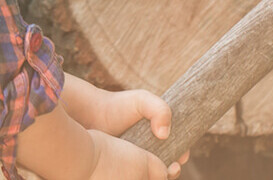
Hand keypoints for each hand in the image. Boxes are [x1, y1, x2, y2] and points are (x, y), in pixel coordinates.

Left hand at [63, 78, 189, 170]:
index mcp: (159, 132)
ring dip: (159, 176)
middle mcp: (150, 147)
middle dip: (173, 170)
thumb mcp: (142, 100)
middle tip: (171, 169)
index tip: (180, 159)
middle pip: (168, 164)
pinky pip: (136, 176)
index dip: (182, 154)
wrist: (90, 114)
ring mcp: (137, 159)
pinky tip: (139, 175)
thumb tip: (164, 134)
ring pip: (153, 174)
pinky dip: (141, 177)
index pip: (179, 147)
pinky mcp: (124, 168)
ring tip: (159, 174)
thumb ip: (160, 110)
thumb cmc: (117, 105)